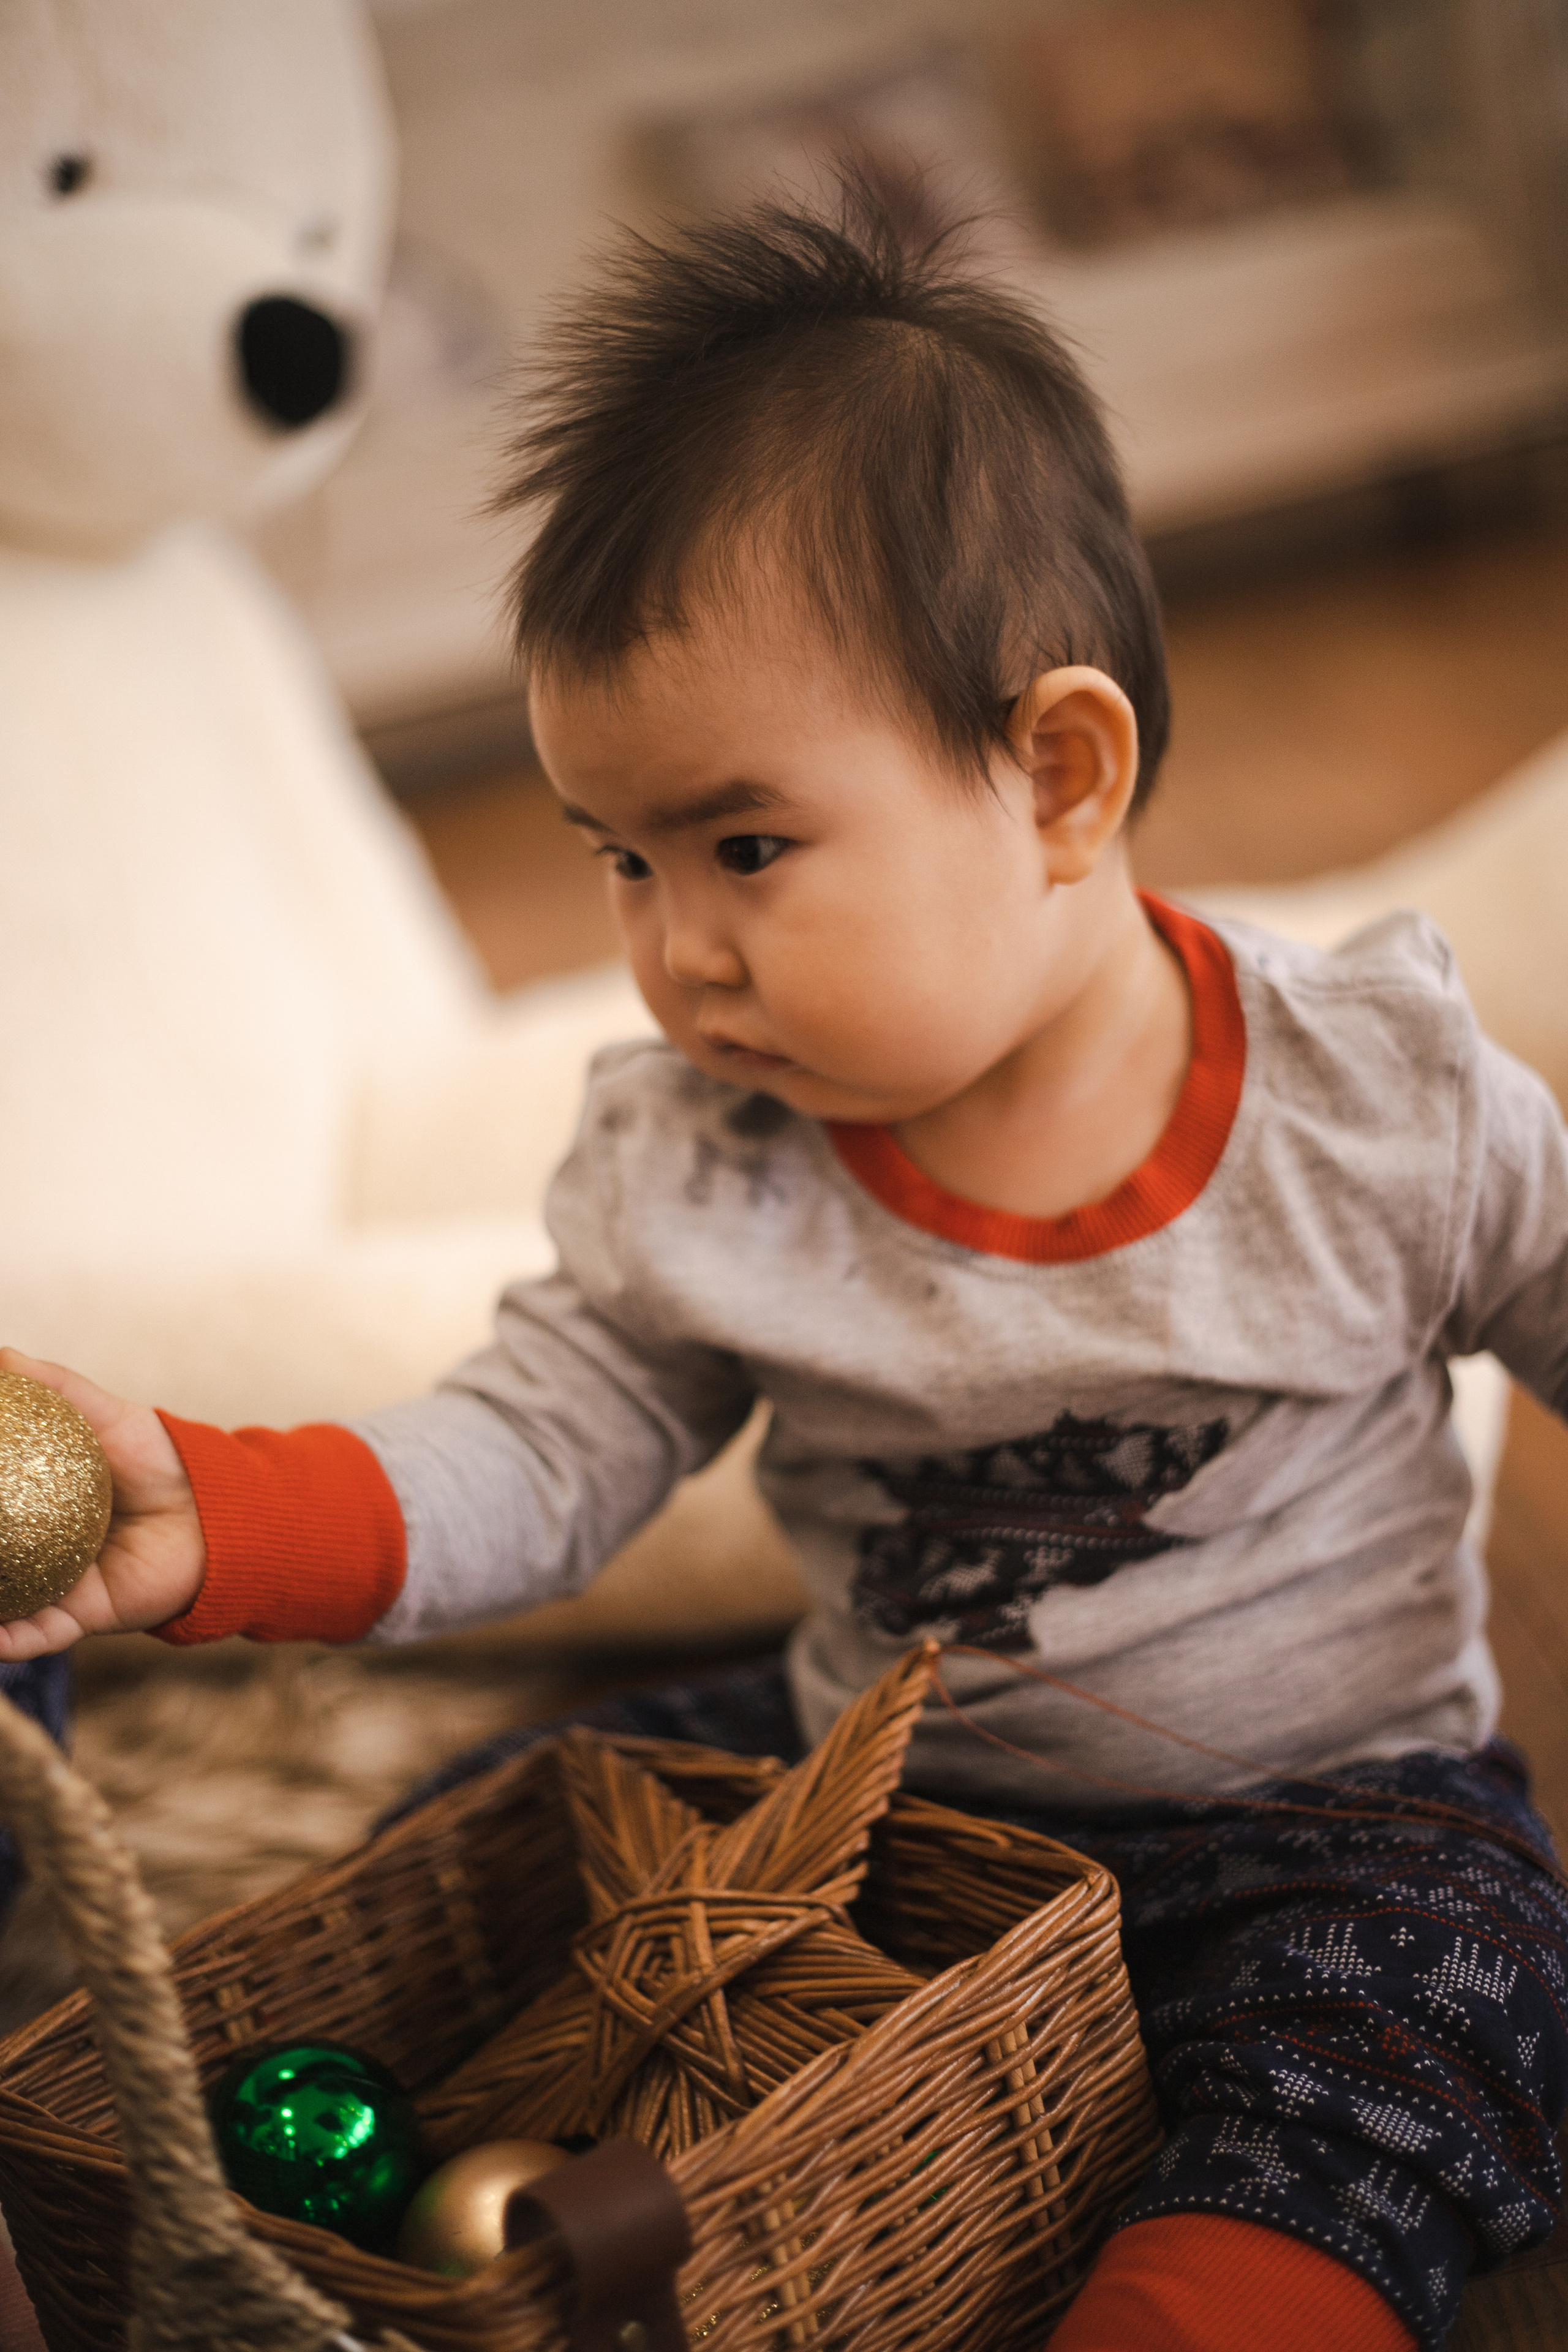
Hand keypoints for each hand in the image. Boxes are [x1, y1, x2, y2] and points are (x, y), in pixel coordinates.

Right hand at [0, 1348, 205, 1660]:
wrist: (216, 1508)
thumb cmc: (157, 1457)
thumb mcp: (100, 1415)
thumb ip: (52, 1388)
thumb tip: (1, 1356)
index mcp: (25, 1503)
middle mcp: (28, 1548)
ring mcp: (50, 1586)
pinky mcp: (81, 1616)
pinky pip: (38, 1635)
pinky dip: (12, 1641)